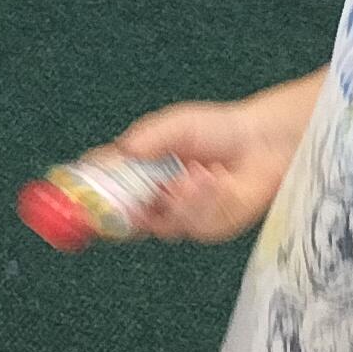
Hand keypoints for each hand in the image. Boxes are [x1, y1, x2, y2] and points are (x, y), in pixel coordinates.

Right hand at [108, 91, 306, 242]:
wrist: (263, 141)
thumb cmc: (219, 128)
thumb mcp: (175, 125)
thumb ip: (147, 137)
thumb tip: (123, 150)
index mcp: (142, 174)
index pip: (107, 194)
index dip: (95, 202)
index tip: (89, 199)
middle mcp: (158, 198)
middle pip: (129, 223)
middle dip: (134, 214)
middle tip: (140, 198)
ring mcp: (183, 215)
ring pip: (167, 225)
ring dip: (182, 202)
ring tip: (195, 174)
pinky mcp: (210, 225)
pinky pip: (199, 226)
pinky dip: (207, 202)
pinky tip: (216, 180)